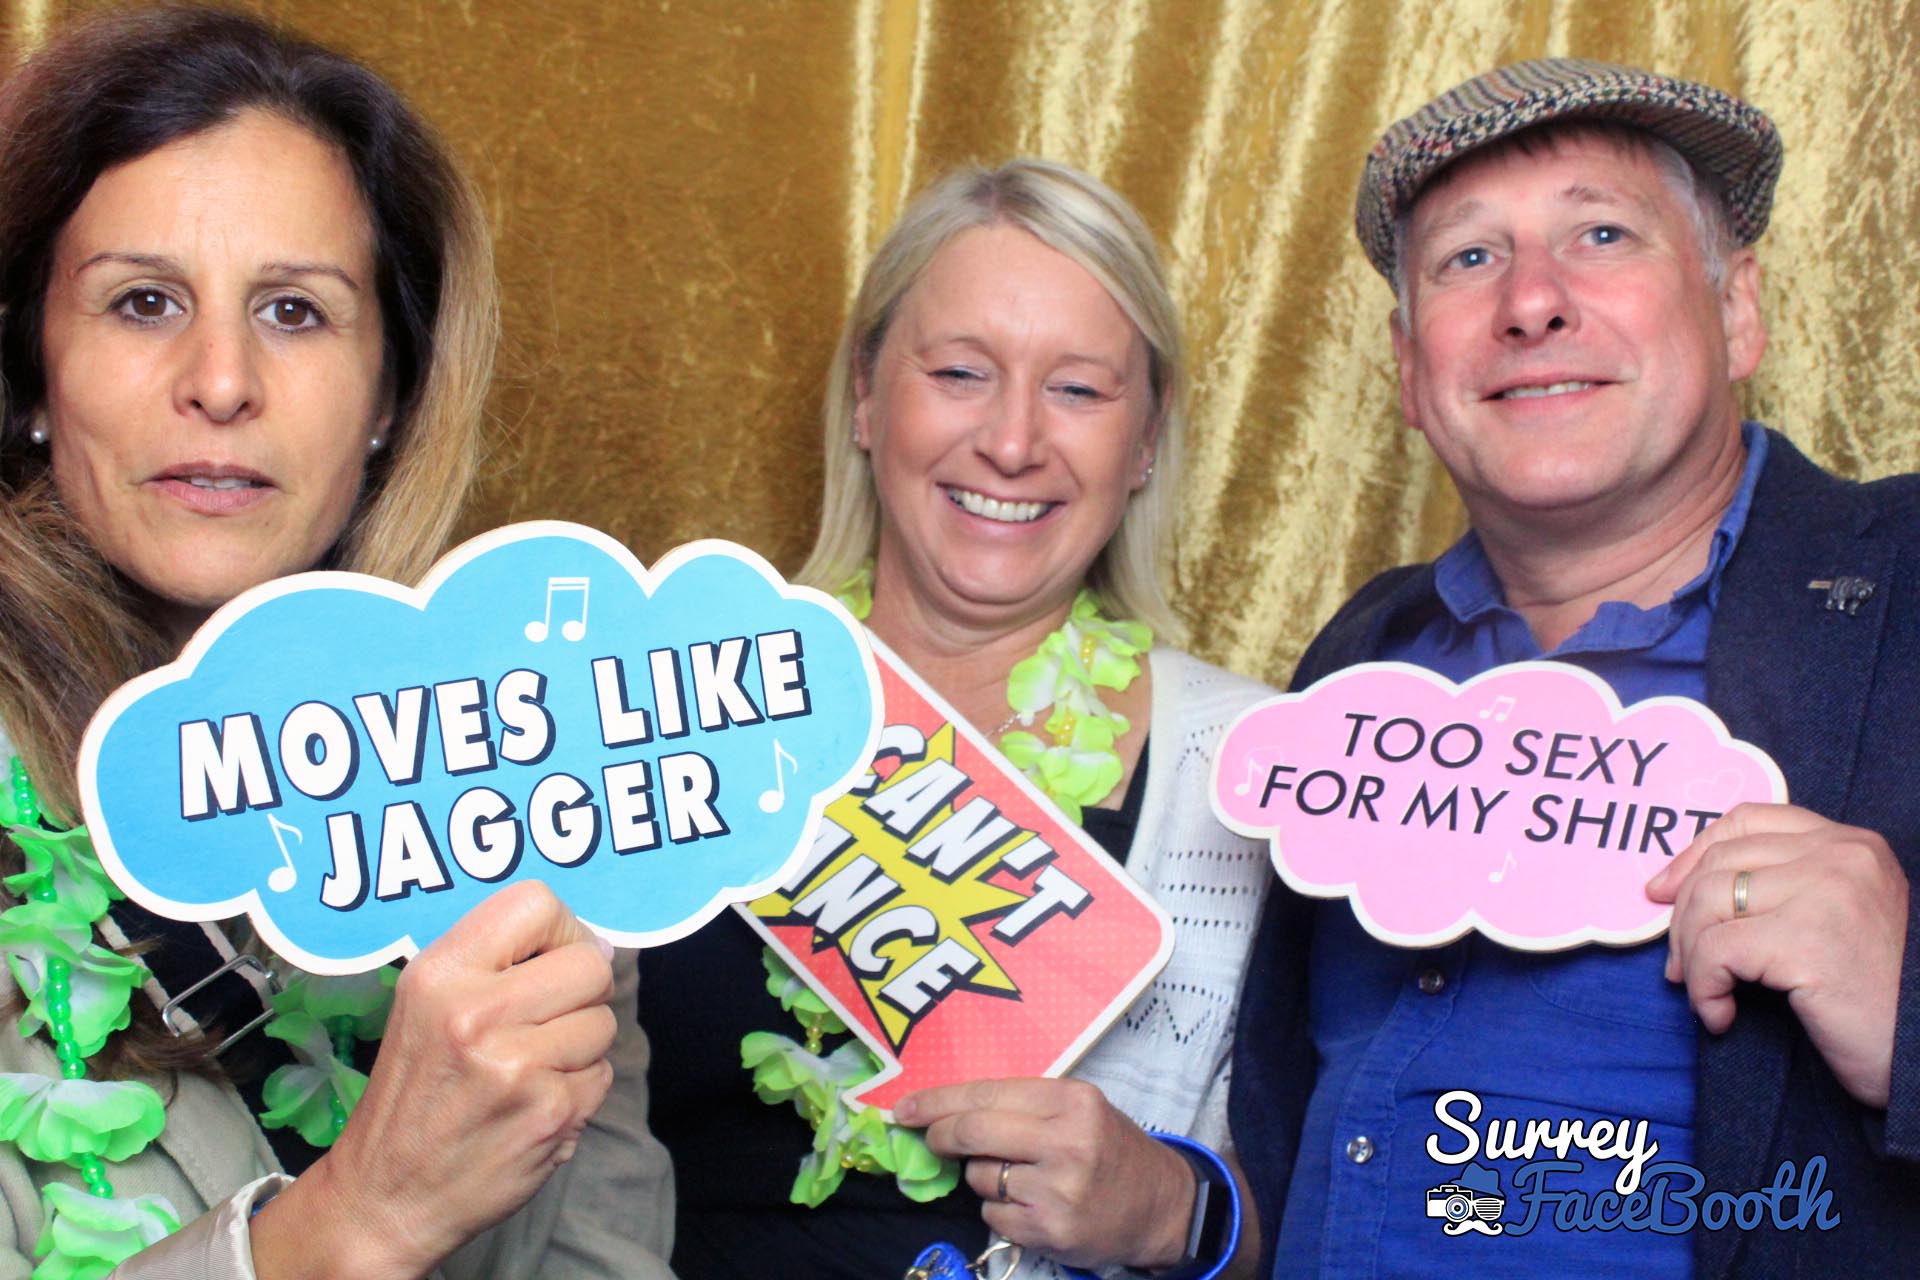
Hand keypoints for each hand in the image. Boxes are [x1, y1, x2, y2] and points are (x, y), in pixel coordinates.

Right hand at [253, 881, 616, 1278]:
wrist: (384, 1198)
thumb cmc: (413, 1095)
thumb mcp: (425, 1006)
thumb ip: (498, 964)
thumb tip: (596, 944)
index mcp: (441, 974)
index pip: (536, 903)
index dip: (561, 929)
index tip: (552, 958)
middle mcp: (477, 1013)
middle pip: (590, 965)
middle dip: (582, 992)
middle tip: (547, 1020)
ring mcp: (518, 1066)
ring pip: (604, 1023)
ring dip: (581, 1046)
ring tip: (530, 1068)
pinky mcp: (551, 1114)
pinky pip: (602, 1076)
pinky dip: (578, 1090)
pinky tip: (534, 1104)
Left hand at [895, 1078, 1192, 1269]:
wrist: (1159, 1205)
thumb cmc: (1109, 1148)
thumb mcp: (1078, 1109)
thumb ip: (1021, 1106)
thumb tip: (946, 1111)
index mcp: (1070, 1100)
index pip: (986, 1094)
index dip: (937, 1101)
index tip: (905, 1108)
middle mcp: (1066, 1141)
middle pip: (973, 1132)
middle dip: (940, 1135)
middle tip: (931, 1139)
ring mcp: (1058, 1189)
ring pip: (980, 1177)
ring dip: (981, 1177)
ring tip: (1016, 1176)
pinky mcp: (1050, 1229)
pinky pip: (993, 1215)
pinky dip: (999, 1210)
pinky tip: (1029, 1204)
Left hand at [1646, 802, 1907, 1106]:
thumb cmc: (1876, 999)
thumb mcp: (1834, 920)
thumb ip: (1779, 888)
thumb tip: (1672, 889)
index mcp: (1851, 844)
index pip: (1747, 820)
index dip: (1694, 854)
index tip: (1663, 893)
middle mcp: (1842, 856)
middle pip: (1720, 863)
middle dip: (1683, 916)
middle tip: (1679, 965)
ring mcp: (1826, 892)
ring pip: (1708, 902)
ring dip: (1690, 954)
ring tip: (1704, 992)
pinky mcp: (1807, 940)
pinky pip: (1716, 952)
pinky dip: (1704, 988)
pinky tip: (1721, 1016)